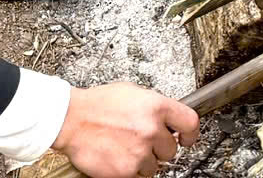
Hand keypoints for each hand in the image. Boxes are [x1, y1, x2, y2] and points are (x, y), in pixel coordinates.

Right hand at [53, 84, 199, 177]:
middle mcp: (150, 130)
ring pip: (155, 166)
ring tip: (126, 147)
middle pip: (171, 149)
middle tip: (143, 141)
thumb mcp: (133, 93)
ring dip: (144, 160)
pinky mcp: (126, 171)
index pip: (190, 123)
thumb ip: (154, 107)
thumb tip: (168, 119)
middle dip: (159, 148)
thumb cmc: (98, 104)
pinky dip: (131, 169)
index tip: (187, 139)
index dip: (191, 134)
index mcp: (156, 107)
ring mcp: (139, 152)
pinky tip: (119, 155)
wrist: (71, 120)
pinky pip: (139, 175)